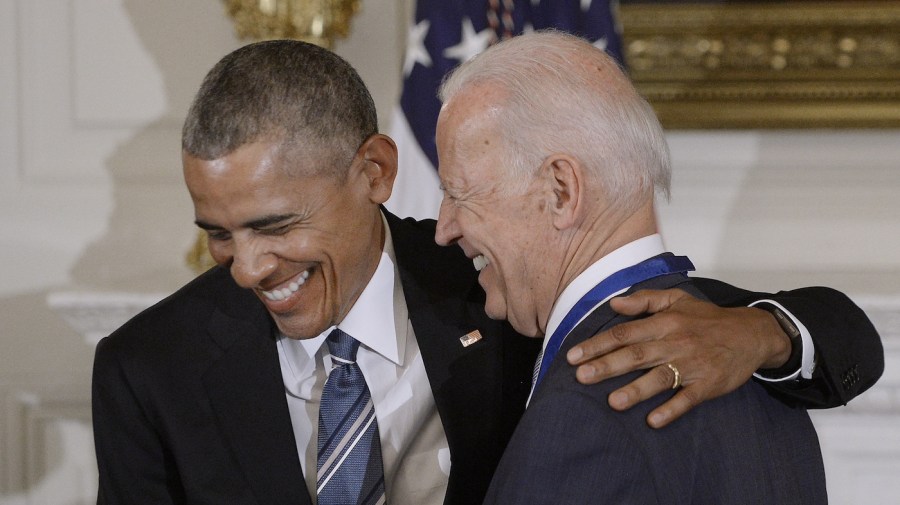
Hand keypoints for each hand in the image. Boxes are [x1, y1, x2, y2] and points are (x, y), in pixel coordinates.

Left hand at [566, 289, 790, 427]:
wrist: (752, 334)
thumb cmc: (708, 318)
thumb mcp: (677, 299)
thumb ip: (644, 300)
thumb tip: (614, 303)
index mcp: (664, 322)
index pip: (624, 334)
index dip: (598, 344)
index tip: (573, 355)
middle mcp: (675, 343)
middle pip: (636, 355)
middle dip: (607, 366)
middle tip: (581, 377)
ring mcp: (692, 365)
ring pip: (660, 378)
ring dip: (636, 390)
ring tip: (612, 402)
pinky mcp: (708, 384)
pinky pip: (688, 399)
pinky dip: (672, 409)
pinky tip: (654, 421)